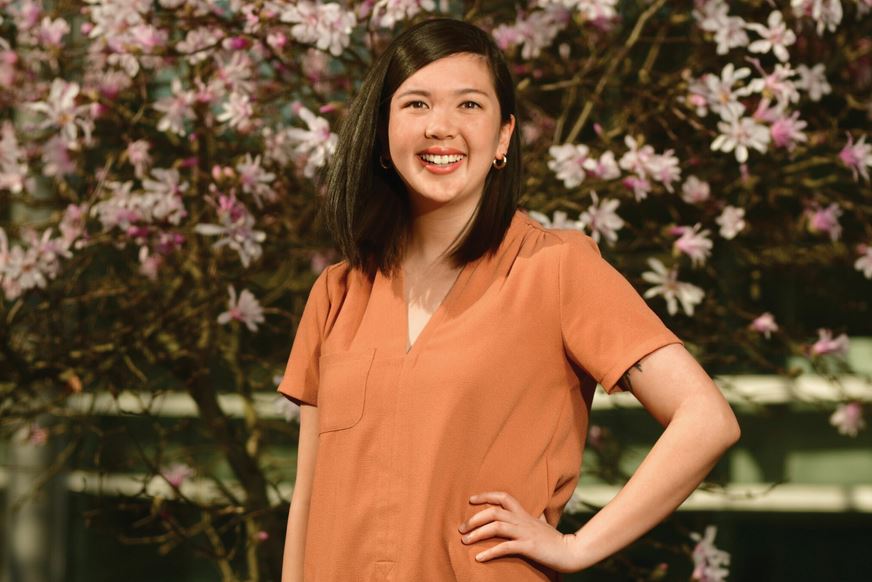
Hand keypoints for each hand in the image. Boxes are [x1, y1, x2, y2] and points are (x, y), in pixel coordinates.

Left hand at [458, 491, 580, 573]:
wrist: (571, 551)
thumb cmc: (554, 539)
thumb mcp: (541, 523)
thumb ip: (533, 517)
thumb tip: (533, 512)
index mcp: (524, 513)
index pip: (503, 496)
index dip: (486, 496)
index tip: (471, 500)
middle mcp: (522, 520)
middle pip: (494, 511)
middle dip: (474, 518)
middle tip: (461, 528)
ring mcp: (525, 533)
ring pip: (496, 526)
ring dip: (477, 533)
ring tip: (465, 541)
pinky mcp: (528, 547)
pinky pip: (505, 547)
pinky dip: (490, 552)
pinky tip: (479, 557)